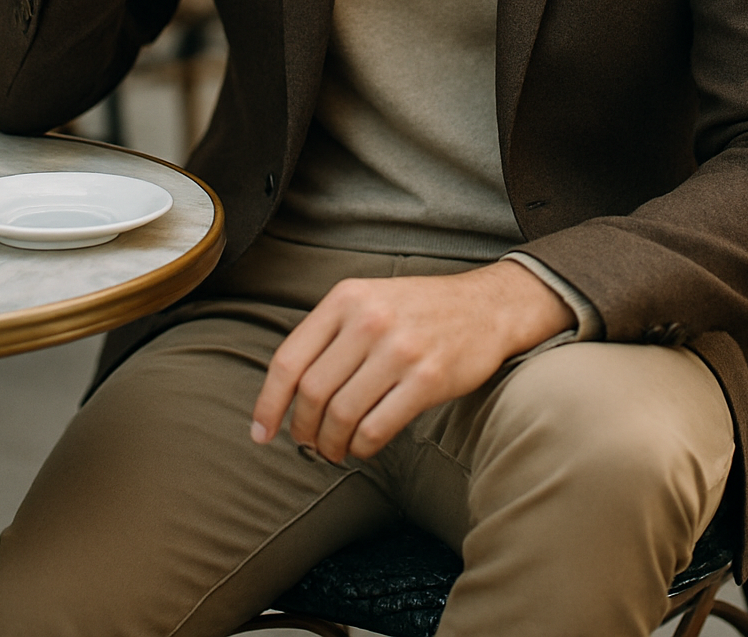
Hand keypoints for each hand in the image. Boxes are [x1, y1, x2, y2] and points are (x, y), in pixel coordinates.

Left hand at [251, 261, 573, 463]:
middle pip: (311, 392)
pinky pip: (376, 428)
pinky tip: (362, 446)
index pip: (289, 359)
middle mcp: (369, 320)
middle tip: (306, 443)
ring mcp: (400, 349)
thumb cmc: (419, 310)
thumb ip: (330, 334)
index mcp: (346, 298)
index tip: (261, 433)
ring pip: (341, 415)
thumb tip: (286, 391)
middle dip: (301, 429)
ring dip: (330, 444)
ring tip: (333, 450)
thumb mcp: (369, 300)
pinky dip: (361, 448)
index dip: (268, 403)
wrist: (486, 306)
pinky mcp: (428, 379)